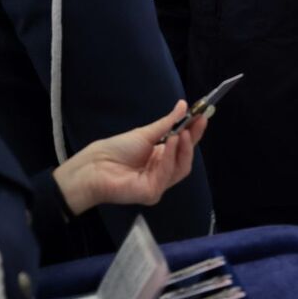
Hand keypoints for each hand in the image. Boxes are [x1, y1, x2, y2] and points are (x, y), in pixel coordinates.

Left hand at [53, 100, 206, 215]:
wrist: (95, 165)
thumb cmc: (117, 149)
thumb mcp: (146, 133)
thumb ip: (167, 123)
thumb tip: (184, 105)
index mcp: (161, 158)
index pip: (183, 146)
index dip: (194, 133)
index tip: (203, 116)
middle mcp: (162, 172)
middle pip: (185, 159)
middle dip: (192, 140)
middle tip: (196, 123)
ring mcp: (158, 184)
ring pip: (180, 168)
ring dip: (183, 149)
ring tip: (181, 133)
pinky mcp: (152, 193)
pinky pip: (167, 175)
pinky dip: (170, 158)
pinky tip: (170, 144)